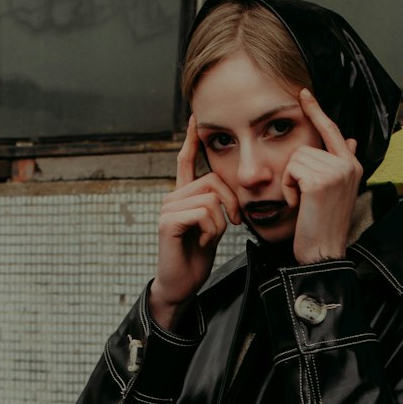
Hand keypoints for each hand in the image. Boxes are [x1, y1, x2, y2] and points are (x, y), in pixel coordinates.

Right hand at [151, 116, 240, 329]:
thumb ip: (217, 206)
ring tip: (211, 237)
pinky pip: (203, 213)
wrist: (182, 284)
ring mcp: (167, 208)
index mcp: (183, 196)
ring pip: (210, 198)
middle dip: (231, 202)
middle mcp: (172, 197)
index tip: (196, 118)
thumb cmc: (197, 257)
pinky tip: (203, 242)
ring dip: (221, 222)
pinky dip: (212, 229)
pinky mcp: (168, 222)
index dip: (192, 140)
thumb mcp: (213, 227)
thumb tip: (229, 192)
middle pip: (212, 180)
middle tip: (234, 223)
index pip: (185, 160)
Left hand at [284, 90, 361, 263]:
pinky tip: (299, 204)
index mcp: (353, 166)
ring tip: (303, 202)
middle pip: (306, 147)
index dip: (316, 111)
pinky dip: (287, 188)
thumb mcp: (336, 192)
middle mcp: (348, 164)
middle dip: (295, 171)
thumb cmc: (324, 226)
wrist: (323, 253)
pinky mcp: (321, 179)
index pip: (332, 130)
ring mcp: (336, 171)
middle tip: (304, 197)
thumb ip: (342, 163)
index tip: (304, 94)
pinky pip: (291, 169)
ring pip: (296, 158)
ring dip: (290, 181)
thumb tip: (351, 139)